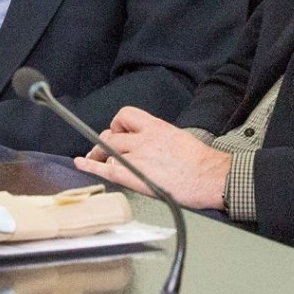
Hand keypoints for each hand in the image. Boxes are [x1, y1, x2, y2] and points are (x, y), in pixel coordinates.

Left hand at [73, 106, 232, 209]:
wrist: (211, 177)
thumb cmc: (201, 162)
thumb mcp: (178, 137)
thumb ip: (158, 138)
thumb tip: (148, 144)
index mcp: (156, 127)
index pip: (126, 115)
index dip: (117, 124)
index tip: (117, 132)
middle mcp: (144, 139)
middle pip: (112, 135)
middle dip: (104, 143)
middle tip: (102, 150)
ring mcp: (138, 157)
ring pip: (108, 151)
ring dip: (99, 155)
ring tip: (96, 159)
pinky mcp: (136, 176)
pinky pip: (107, 168)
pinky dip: (91, 166)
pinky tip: (82, 163)